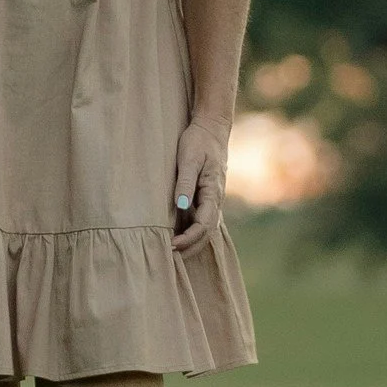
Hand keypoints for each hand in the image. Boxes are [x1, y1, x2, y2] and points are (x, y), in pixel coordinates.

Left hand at [172, 117, 228, 254]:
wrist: (211, 130)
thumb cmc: (198, 143)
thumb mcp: (188, 159)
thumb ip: (185, 182)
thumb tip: (180, 206)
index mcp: (213, 192)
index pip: (204, 224)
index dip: (189, 238)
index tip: (171, 245)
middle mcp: (216, 199)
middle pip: (207, 233)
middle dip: (190, 247)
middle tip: (170, 257)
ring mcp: (213, 199)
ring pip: (206, 228)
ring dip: (192, 243)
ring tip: (172, 253)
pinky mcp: (207, 196)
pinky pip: (202, 219)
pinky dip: (192, 232)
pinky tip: (177, 237)